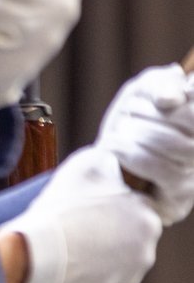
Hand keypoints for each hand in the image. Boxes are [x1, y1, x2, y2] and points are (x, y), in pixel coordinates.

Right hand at [2, 146, 163, 282]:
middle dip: (104, 236)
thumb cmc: (58, 213)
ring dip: (94, 260)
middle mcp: (145, 254)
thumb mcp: (86, 165)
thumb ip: (108, 165)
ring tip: (64, 253)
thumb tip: (111, 170)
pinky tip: (62, 273)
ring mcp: (126, 282)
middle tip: (73, 231)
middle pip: (125, 240)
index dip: (108, 208)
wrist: (32, 259)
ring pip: (112, 267)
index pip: (134, 210)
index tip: (86, 210)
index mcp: (147, 220)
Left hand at [97, 63, 193, 221]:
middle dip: (155, 112)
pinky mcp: (179, 199)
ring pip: (180, 146)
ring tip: (119, 130)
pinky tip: (114, 149)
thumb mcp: (141, 94)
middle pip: (192, 120)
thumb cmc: (128, 124)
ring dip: (141, 132)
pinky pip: (165, 171)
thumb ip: (158, 84)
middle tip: (131, 111)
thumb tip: (171, 98)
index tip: (159, 98)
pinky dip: (134, 154)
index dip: (183, 95)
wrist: (99, 167)